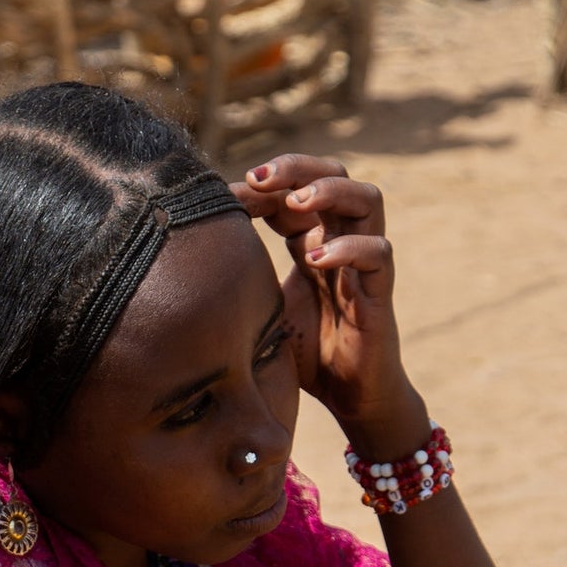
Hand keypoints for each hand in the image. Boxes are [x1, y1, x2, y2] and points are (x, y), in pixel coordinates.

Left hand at [235, 154, 428, 458]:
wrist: (349, 398)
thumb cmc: (306, 354)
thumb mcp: (262, 311)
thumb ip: (241, 283)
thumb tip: (186, 267)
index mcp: (311, 241)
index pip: (292, 192)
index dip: (263, 185)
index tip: (226, 192)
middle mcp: (341, 242)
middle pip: (334, 174)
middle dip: (296, 167)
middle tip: (259, 178)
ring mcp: (364, 264)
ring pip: (367, 200)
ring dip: (330, 191)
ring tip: (295, 203)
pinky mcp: (380, 294)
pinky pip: (379, 254)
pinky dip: (348, 250)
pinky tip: (314, 261)